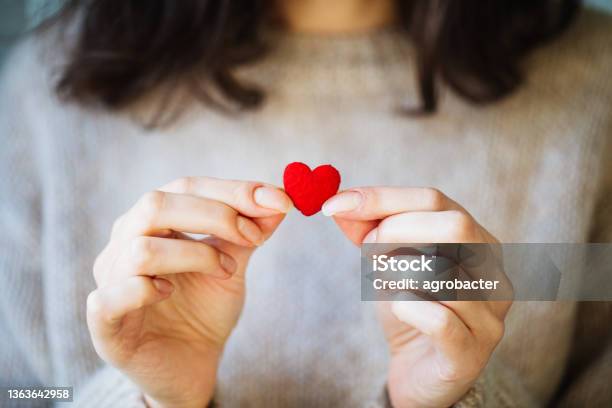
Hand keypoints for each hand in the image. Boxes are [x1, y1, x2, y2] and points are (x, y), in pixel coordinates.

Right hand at [87, 177, 291, 407]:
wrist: (189, 366)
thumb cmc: (204, 309)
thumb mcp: (231, 266)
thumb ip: (248, 234)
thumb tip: (279, 199)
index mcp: (154, 221)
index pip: (186, 187)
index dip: (233, 190)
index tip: (278, 200)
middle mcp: (125, 241)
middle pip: (157, 205)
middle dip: (215, 215)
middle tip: (254, 236)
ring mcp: (110, 280)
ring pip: (141, 249)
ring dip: (195, 255)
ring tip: (226, 272)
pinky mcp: (104, 322)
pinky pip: (114, 296)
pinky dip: (146, 290)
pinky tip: (169, 293)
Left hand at [324, 187, 511, 407]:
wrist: (416, 369)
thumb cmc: (408, 306)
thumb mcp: (385, 261)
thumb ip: (366, 230)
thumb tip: (337, 203)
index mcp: (476, 239)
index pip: (433, 199)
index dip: (382, 198)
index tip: (336, 206)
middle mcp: (493, 271)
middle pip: (453, 226)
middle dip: (396, 232)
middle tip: (369, 250)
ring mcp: (489, 314)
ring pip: (444, 273)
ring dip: (396, 273)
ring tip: (384, 283)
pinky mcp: (472, 353)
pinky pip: (439, 320)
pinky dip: (406, 308)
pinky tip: (399, 309)